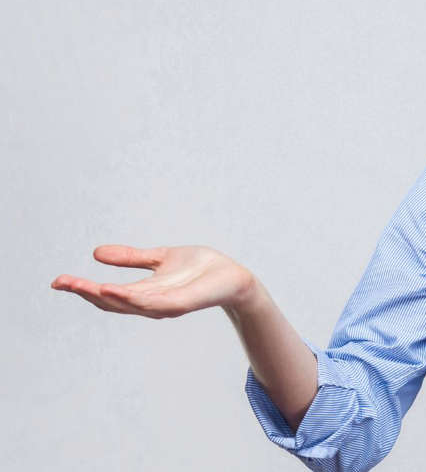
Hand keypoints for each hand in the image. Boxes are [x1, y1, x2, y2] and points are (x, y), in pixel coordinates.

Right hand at [51, 245, 258, 317]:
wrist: (234, 277)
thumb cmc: (201, 269)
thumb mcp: (160, 258)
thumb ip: (132, 258)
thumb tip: (96, 253)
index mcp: (143, 292)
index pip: (107, 294)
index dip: (82, 289)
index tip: (58, 281)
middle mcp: (150, 303)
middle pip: (111, 302)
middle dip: (85, 293)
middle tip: (61, 283)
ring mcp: (165, 306)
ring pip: (130, 304)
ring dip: (107, 297)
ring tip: (86, 287)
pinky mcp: (182, 303)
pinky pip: (154, 303)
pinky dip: (133, 299)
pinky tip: (115, 290)